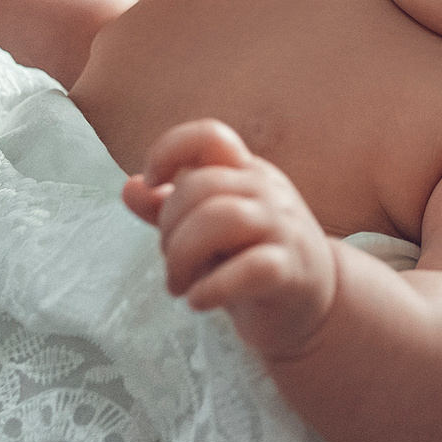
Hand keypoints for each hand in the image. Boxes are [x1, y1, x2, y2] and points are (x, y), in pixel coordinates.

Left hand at [124, 120, 338, 360]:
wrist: (312, 306)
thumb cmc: (251, 261)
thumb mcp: (206, 231)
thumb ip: (168, 209)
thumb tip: (129, 188)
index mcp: (245, 173)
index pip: (210, 136)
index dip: (170, 151)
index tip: (152, 183)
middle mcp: (267, 191)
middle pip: (202, 185)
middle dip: (169, 228)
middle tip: (171, 264)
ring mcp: (283, 228)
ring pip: (223, 217)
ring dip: (183, 255)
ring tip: (178, 285)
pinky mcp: (291, 271)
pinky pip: (250, 268)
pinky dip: (213, 288)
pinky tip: (198, 302)